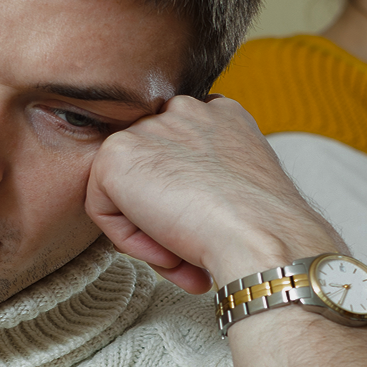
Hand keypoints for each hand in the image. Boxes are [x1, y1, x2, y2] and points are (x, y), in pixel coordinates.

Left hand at [85, 95, 339, 292]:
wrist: (260, 235)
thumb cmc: (262, 227)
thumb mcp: (242, 188)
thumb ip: (207, 180)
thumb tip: (179, 207)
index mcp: (220, 114)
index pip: (181, 155)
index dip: (188, 203)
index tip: (206, 233)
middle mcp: (184, 110)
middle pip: (151, 173)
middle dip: (165, 216)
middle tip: (192, 252)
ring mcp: (148, 127)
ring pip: (126, 193)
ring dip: (148, 231)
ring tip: (184, 256)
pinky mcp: (116, 154)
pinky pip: (103, 211)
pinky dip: (129, 241)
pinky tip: (167, 249)